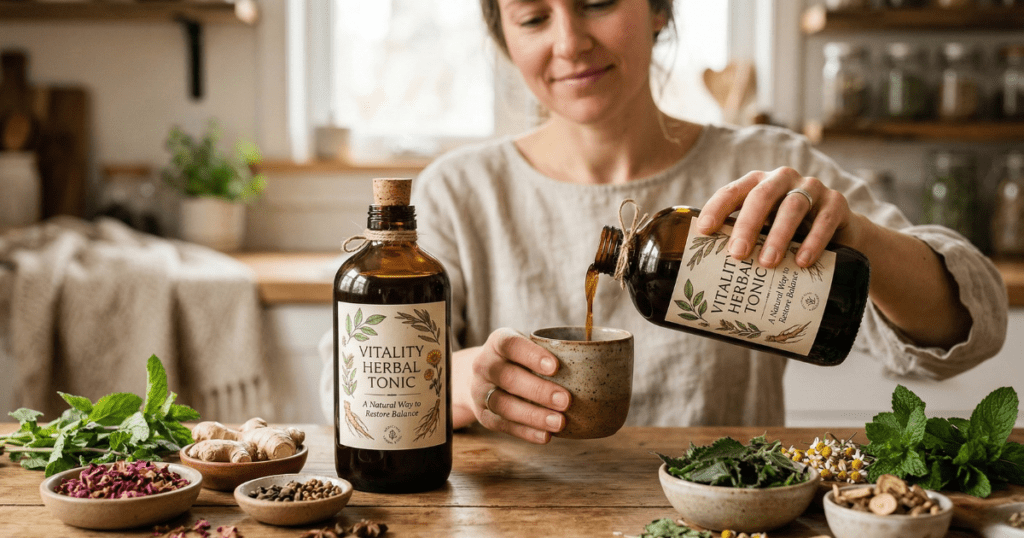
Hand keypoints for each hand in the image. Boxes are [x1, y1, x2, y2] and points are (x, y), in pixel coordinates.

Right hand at [453, 328, 569, 443]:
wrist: (483, 378)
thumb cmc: (518, 360)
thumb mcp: (527, 346)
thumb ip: (553, 351)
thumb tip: (598, 360)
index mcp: (497, 343)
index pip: (511, 344)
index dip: (532, 355)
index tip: (555, 367)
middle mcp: (484, 365)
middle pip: (508, 377)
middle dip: (538, 390)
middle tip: (566, 400)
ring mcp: (480, 392)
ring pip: (503, 405)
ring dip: (533, 415)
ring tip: (560, 422)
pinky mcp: (483, 415)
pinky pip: (503, 425)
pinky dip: (526, 432)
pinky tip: (547, 436)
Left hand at [695, 166, 862, 267]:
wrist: (839, 235)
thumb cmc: (789, 234)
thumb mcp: (764, 232)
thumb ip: (742, 241)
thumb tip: (710, 273)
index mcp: (757, 184)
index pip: (732, 191)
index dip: (716, 208)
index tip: (704, 230)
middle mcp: (782, 180)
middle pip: (761, 196)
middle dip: (747, 225)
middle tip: (737, 254)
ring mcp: (812, 188)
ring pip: (793, 206)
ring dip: (778, 235)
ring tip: (768, 263)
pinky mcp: (837, 202)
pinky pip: (825, 219)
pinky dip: (813, 241)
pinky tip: (803, 261)